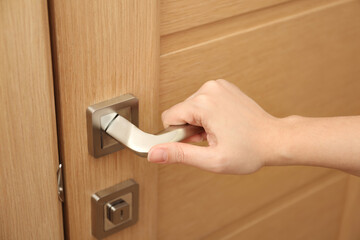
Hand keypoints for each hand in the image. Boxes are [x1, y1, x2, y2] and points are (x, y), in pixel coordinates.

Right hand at [147, 79, 281, 173]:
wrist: (274, 139)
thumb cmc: (249, 150)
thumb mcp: (212, 159)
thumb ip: (179, 154)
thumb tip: (153, 153)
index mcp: (203, 103)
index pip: (168, 117)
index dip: (178, 135)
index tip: (197, 142)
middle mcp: (209, 89)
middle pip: (180, 111)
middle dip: (190, 129)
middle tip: (211, 139)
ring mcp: (218, 85)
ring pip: (190, 107)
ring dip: (199, 122)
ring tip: (219, 131)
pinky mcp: (223, 87)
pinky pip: (202, 101)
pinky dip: (207, 114)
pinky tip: (222, 123)